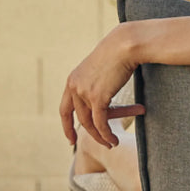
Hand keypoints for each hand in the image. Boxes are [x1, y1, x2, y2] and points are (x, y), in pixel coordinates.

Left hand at [59, 23, 139, 147]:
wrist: (124, 45)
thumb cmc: (118, 53)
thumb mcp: (101, 70)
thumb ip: (96, 84)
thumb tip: (102, 95)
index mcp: (72, 80)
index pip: (65, 108)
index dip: (66, 125)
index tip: (70, 139)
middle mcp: (74, 87)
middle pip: (78, 118)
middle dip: (87, 134)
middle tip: (99, 145)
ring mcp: (84, 93)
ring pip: (89, 123)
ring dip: (100, 136)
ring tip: (111, 144)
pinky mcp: (97, 98)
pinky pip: (100, 123)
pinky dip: (106, 134)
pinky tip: (113, 140)